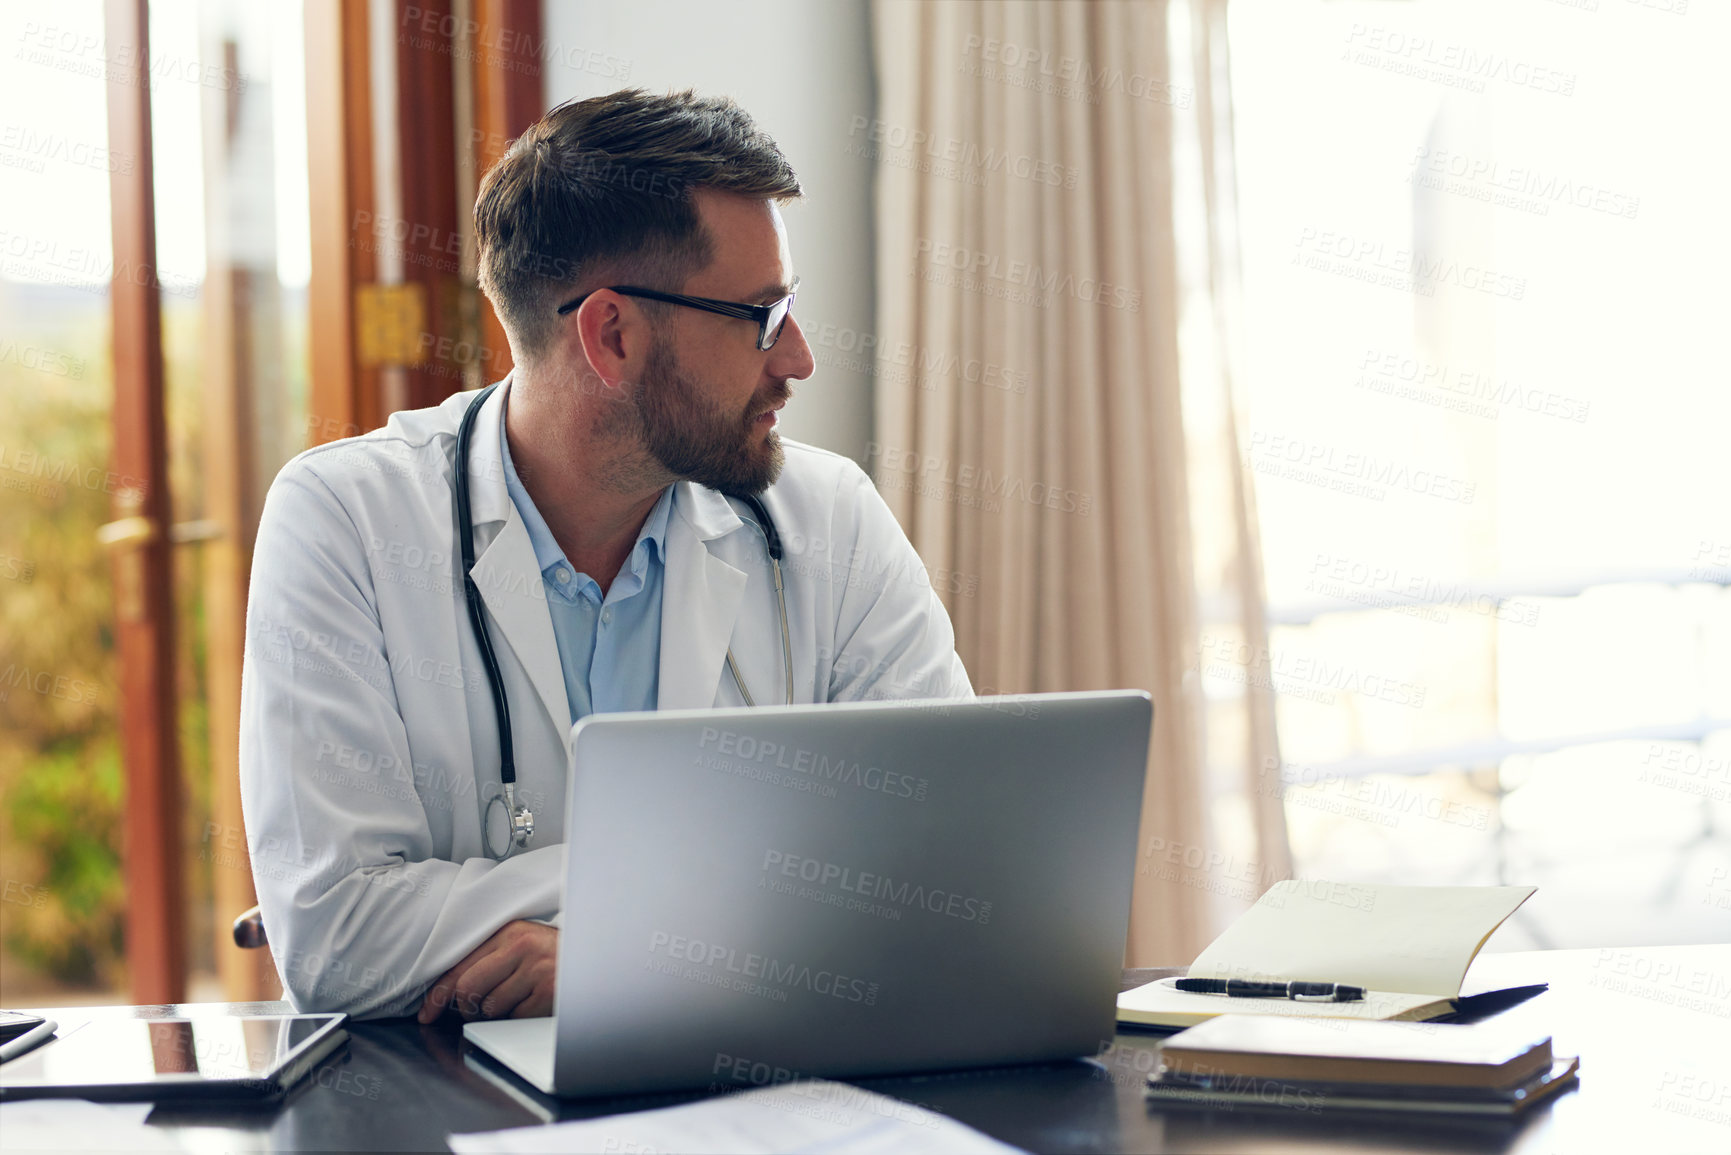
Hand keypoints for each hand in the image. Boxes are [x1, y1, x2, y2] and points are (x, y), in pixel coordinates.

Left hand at [417, 920, 556, 1023]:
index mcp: (508, 932)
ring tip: (517, 1000)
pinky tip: (533, 1004)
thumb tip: (447, 996)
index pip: (459, 966)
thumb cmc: (552, 958)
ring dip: (497, 1014)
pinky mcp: (549, 993)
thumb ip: (487, 962)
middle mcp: (521, 946)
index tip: (426, 1014)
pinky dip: (518, 1020)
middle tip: (477, 1011)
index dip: (437, 995)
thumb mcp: (520, 948)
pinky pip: (514, 1019)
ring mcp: (537, 969)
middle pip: (467, 989)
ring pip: (490, 1008)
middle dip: (466, 1009)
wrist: (596, 959)